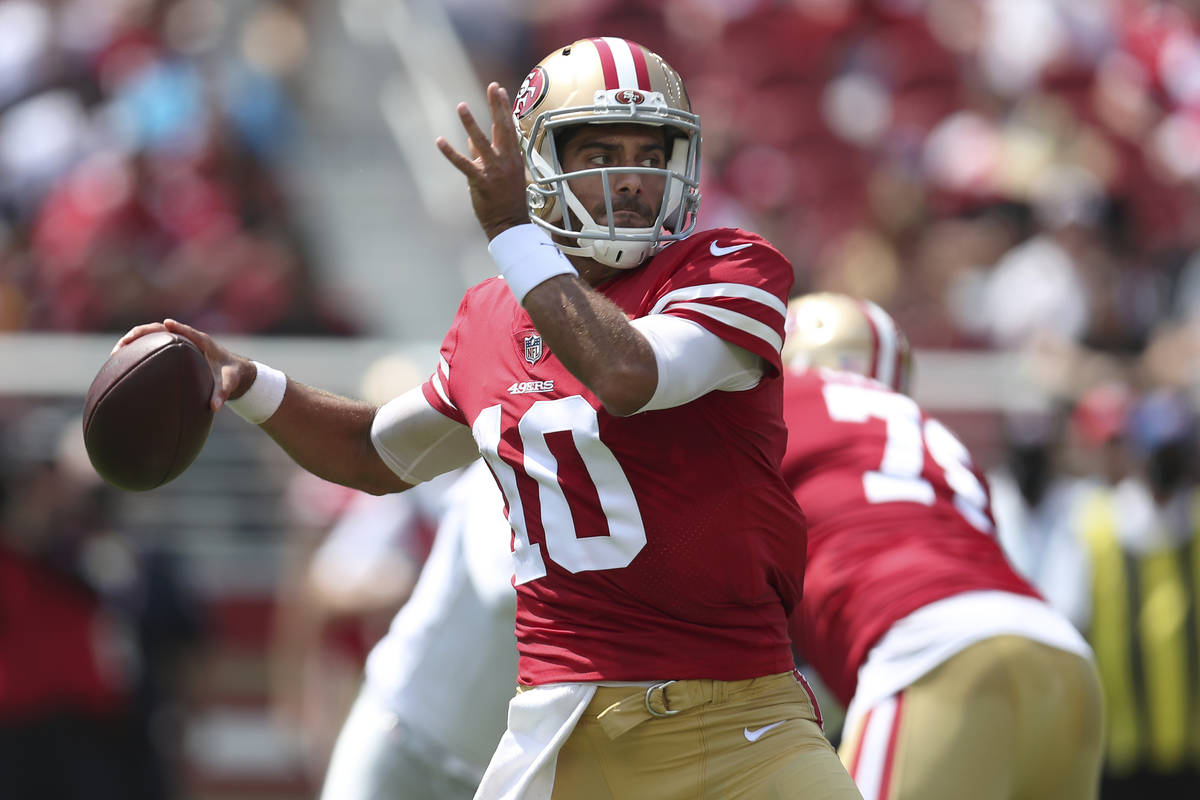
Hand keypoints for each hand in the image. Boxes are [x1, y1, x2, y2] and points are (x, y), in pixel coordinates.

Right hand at [112, 319, 256, 411]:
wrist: (231, 369)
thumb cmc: (230, 374)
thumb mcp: (229, 384)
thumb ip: (222, 394)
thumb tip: (214, 407)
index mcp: (203, 343)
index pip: (189, 332)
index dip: (178, 328)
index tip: (166, 325)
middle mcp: (187, 338)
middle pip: (161, 330)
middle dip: (142, 333)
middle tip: (124, 343)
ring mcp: (177, 342)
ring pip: (152, 335)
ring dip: (134, 340)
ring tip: (116, 353)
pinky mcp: (171, 348)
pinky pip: (152, 344)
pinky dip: (137, 348)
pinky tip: (122, 360)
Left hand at [436, 82, 530, 240]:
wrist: (510, 223)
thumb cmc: (506, 199)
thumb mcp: (501, 173)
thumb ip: (485, 154)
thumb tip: (470, 139)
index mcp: (513, 157)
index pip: (509, 127)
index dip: (504, 108)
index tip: (499, 89)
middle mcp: (506, 160)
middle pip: (502, 128)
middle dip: (497, 106)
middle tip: (493, 87)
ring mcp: (494, 170)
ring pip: (481, 142)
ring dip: (470, 123)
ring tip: (462, 106)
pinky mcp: (480, 181)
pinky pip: (463, 164)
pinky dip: (450, 153)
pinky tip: (439, 141)